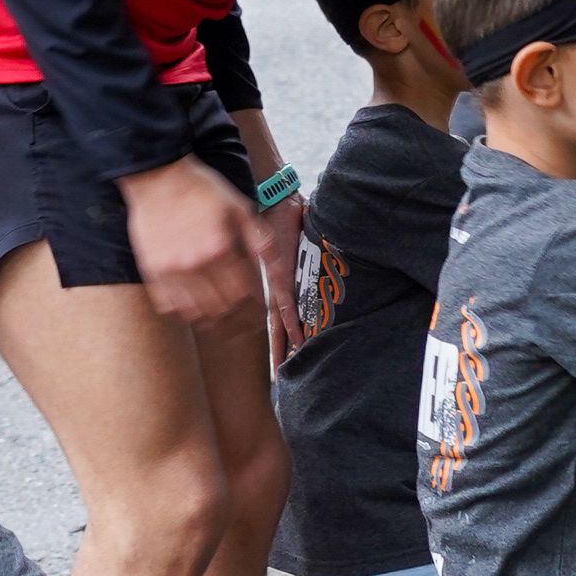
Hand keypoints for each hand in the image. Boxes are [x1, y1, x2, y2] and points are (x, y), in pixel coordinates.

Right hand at [117, 155, 260, 325]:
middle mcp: (195, 264)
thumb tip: (278, 269)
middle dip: (237, 319)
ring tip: (221, 320)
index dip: (254, 307)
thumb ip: (260, 241)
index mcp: (220, 248)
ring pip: (195, 313)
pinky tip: (193, 309)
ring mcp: (170, 270)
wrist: (157, 176)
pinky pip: (168, 305)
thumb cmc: (201, 190)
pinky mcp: (151, 270)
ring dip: (211, 321)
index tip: (259, 310)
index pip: (243, 294)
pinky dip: (183, 312)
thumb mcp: (240, 208)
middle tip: (244, 321)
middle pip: (221, 309)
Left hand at [252, 190, 305, 369]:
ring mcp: (279, 281)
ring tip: (284, 369)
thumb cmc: (279, 216)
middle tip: (278, 378)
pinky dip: (292, 324)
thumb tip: (301, 266)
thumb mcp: (282, 243)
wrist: (278, 197)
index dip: (277, 338)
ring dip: (282, 345)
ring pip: (278, 321)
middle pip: (273, 325)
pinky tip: (297, 342)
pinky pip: (288, 304)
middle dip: (277, 351)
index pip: (274, 315)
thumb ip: (288, 259)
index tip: (279, 359)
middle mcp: (275, 284)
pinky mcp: (284, 274)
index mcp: (274, 280)